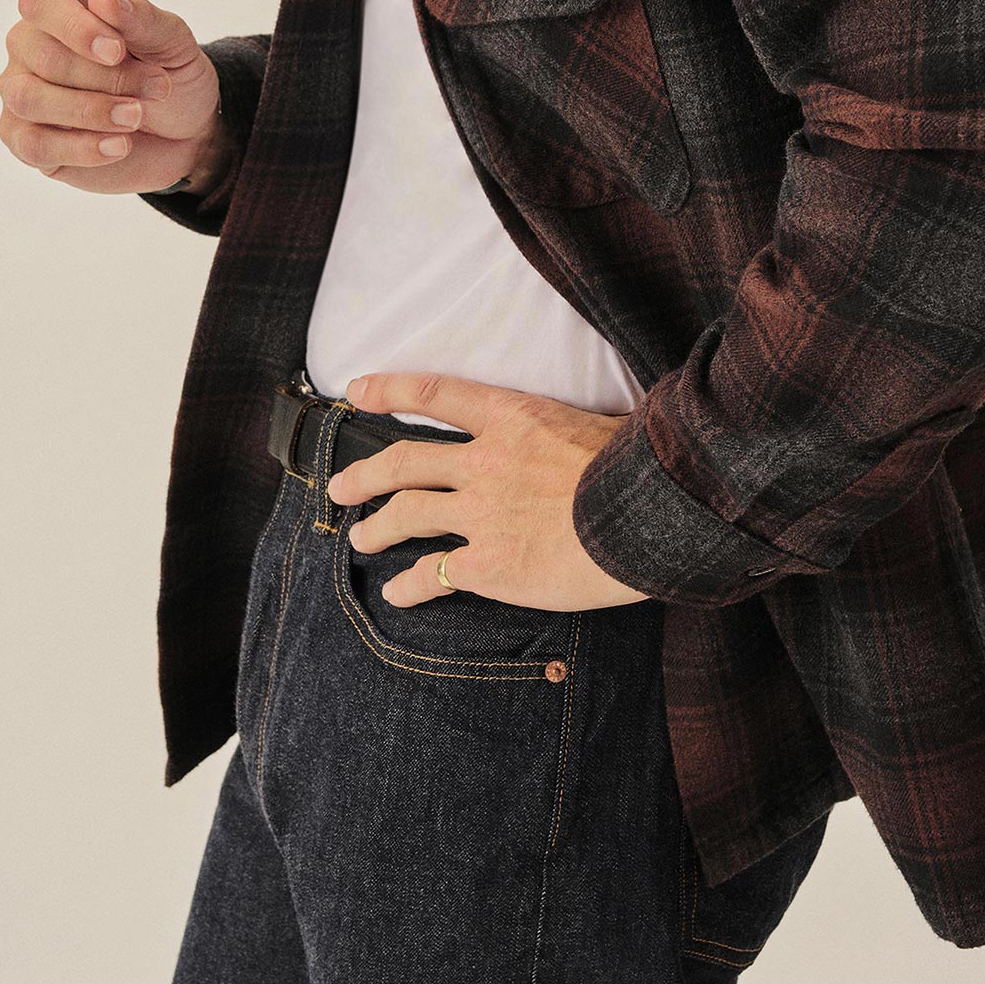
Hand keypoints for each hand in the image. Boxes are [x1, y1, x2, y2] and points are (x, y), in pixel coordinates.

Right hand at [0, 0, 228, 195]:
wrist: (184, 129)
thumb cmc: (168, 70)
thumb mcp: (171, 39)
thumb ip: (140, 17)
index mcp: (61, 3)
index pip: (42, 2)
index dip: (77, 27)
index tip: (118, 51)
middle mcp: (30, 44)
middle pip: (44, 57)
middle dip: (106, 77)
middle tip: (156, 88)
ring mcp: (22, 92)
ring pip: (29, 99)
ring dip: (89, 111)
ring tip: (136, 118)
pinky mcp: (26, 141)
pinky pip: (33, 145)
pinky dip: (81, 148)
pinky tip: (119, 146)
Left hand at [324, 372, 651, 611]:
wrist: (644, 519)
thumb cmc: (634, 468)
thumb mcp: (597, 425)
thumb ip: (567, 428)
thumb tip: (584, 428)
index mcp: (511, 416)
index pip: (435, 393)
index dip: (390, 390)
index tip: (357, 392)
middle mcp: (484, 461)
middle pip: (405, 462)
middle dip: (365, 474)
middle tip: (341, 486)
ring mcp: (481, 513)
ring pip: (408, 515)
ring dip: (376, 527)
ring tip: (361, 536)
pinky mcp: (488, 564)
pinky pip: (433, 574)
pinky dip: (410, 585)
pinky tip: (398, 593)